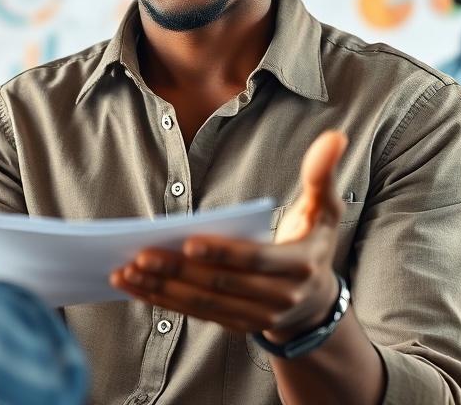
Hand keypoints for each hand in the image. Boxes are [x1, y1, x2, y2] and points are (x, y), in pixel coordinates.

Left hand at [110, 130, 347, 341]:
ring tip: (127, 271)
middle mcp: (277, 297)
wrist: (315, 302)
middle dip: (178, 271)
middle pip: (222, 285)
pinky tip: (133, 286)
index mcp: (299, 265)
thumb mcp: (325, 208)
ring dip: (162, 289)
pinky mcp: (234, 325)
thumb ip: (322, 173)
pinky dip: (161, 301)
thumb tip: (334, 136)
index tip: (189, 241)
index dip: (223, 252)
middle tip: (140, 254)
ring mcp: (254, 316)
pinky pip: (194, 313)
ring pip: (202, 303)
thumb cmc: (313, 241)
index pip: (256, 260)